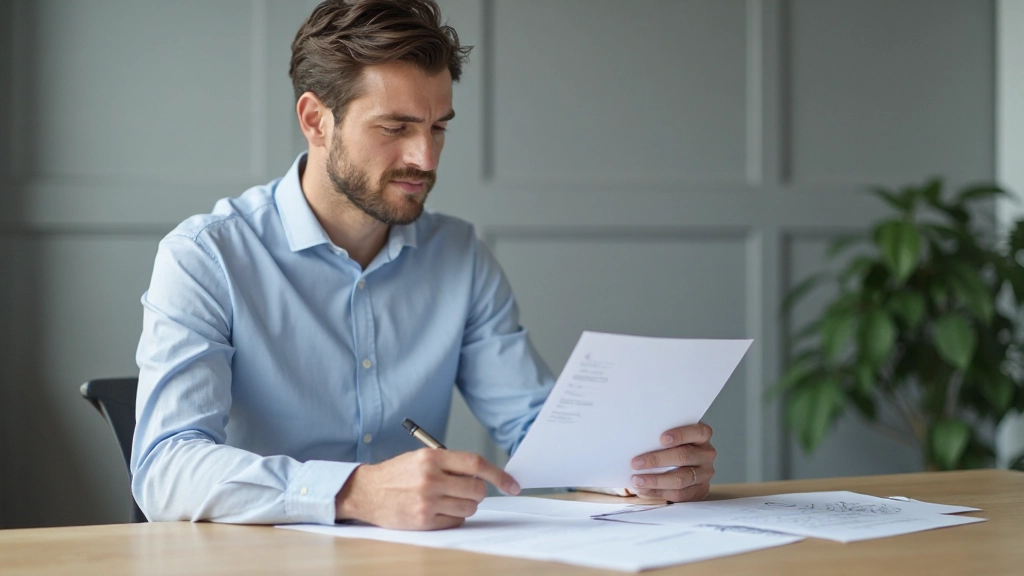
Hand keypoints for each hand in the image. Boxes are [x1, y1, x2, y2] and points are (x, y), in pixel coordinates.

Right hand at [335, 448, 520, 529]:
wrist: (366, 492)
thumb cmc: (396, 474)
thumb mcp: (421, 458)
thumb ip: (449, 463)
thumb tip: (482, 476)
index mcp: (432, 457)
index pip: (476, 464)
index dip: (498, 475)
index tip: (512, 484)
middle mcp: (431, 478)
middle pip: (476, 489)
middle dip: (477, 492)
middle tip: (466, 491)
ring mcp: (427, 501)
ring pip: (469, 508)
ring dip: (466, 506)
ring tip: (448, 500)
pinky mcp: (423, 521)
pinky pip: (455, 522)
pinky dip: (453, 518)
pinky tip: (438, 511)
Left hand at [629, 423, 715, 501]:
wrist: (685, 469)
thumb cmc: (672, 448)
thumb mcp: (671, 439)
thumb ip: (660, 438)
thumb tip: (637, 442)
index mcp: (702, 437)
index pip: (699, 432)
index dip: (681, 435)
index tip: (662, 439)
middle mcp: (706, 454)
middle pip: (684, 456)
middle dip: (657, 460)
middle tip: (636, 463)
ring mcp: (704, 474)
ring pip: (680, 479)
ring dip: (655, 480)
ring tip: (637, 480)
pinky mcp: (699, 491)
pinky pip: (679, 494)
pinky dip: (658, 492)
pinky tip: (644, 489)